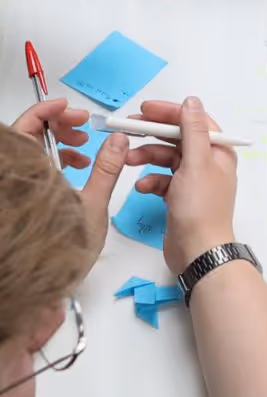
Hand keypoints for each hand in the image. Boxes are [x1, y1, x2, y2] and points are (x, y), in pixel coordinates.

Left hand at [10, 99, 127, 266]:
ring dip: (58, 144)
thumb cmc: (61, 252)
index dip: (48, 111)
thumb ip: (106, 169)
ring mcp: (20, 188)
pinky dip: (54, 162)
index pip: (29, 126)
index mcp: (30, 174)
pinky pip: (36, 169)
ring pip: (33, 151)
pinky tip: (75, 170)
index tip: (70, 110)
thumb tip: (117, 141)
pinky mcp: (25, 198)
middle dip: (58, 126)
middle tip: (82, 128)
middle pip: (30, 135)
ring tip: (83, 151)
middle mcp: (20, 177)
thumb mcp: (92, 206)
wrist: (41, 286)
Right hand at [125, 97, 236, 274]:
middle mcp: (208, 163)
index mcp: (218, 152)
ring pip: (166, 159)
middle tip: (128, 128)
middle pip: (178, 139)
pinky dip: (150, 181)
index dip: (170, 113)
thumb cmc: (200, 208)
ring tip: (127, 160)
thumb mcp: (196, 163)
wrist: (197, 251)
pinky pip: (162, 180)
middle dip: (153, 135)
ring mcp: (193, 181)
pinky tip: (141, 188)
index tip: (144, 109)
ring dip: (147, 158)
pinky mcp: (179, 197)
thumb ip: (192, 131)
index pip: (194, 122)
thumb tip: (191, 101)